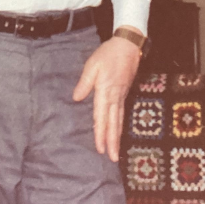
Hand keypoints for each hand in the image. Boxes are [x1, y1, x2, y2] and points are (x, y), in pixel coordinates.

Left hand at [72, 28, 141, 161]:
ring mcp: (121, 95)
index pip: (101, 116)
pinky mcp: (124, 93)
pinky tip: (117, 132)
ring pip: (119, 120)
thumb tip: (76, 98)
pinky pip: (122, 113)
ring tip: (116, 152)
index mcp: (105, 91)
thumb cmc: (109, 53)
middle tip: (113, 158)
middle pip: (113, 123)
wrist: (128, 45)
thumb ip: (85, 82)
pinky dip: (119, 126)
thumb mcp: (93, 64)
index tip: (100, 148)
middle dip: (112, 142)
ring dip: (117, 137)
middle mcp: (115, 96)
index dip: (100, 133)